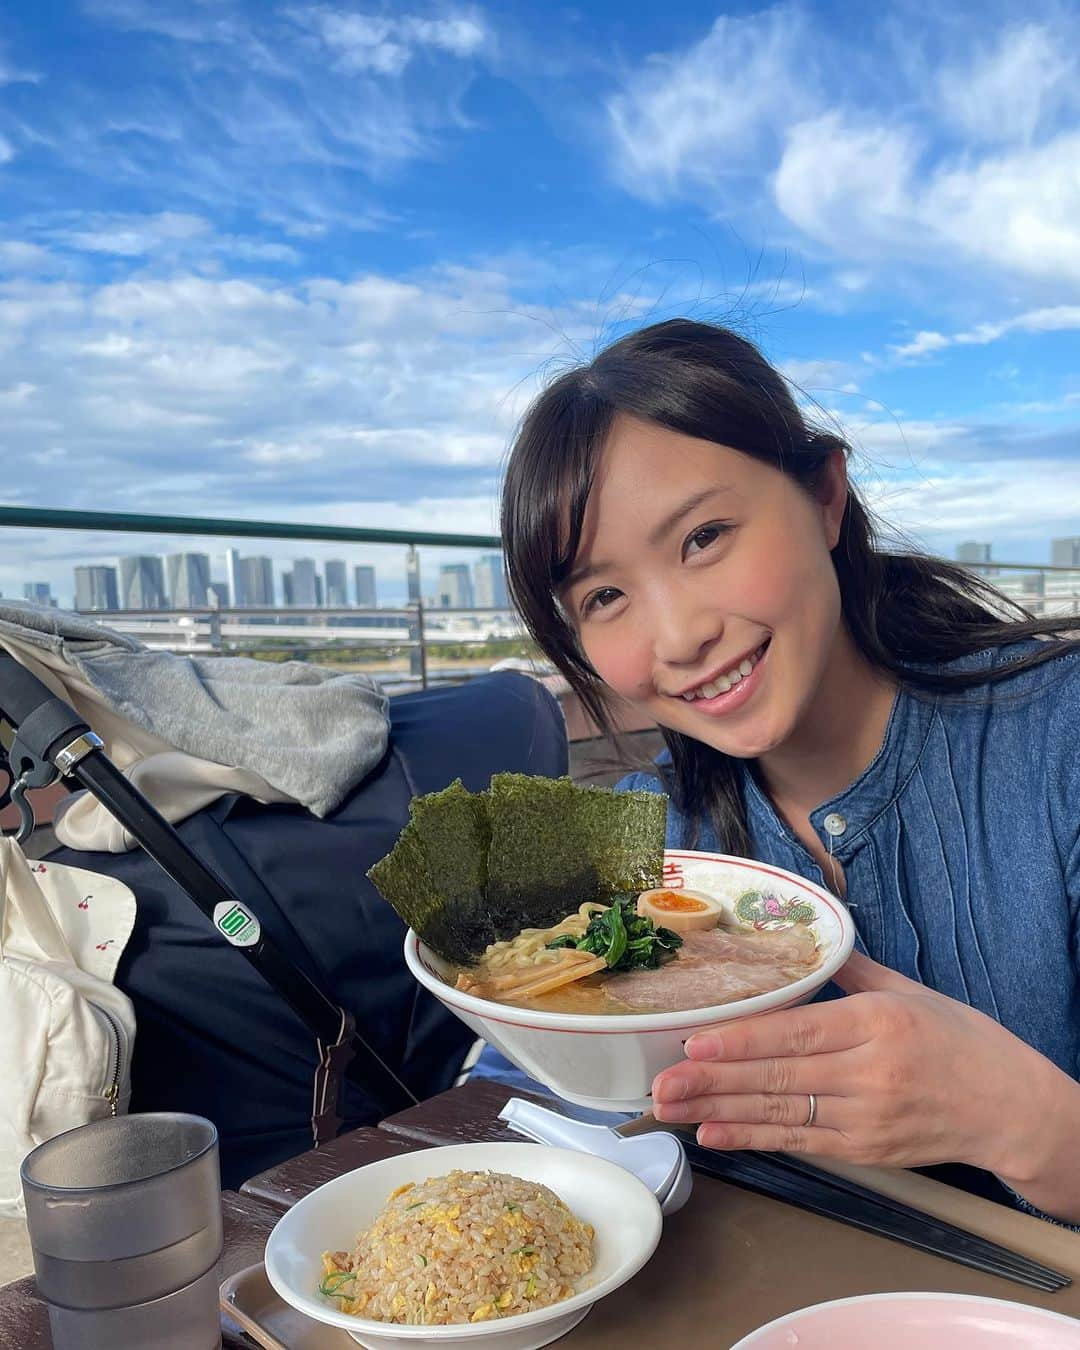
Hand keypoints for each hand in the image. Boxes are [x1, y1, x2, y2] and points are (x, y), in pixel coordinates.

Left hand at [650, 951, 1061, 1177]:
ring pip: (781, 1113)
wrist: (1011, 1109)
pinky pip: (800, 1142)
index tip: (696, 1040)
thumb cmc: (961, 1040)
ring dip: (720, 1111)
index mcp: (877, 1023)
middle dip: (713, 1080)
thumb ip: (850, 970)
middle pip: (779, 1076)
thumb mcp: (908, 990)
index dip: (743, 1040)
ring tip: (671, 1108)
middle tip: (661, 1083)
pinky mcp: (866, 1151)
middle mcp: (869, 1073)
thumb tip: (803, 941)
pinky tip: (715, 1133)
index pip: (798, 1032)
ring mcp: (866, 1118)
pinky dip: (754, 1138)